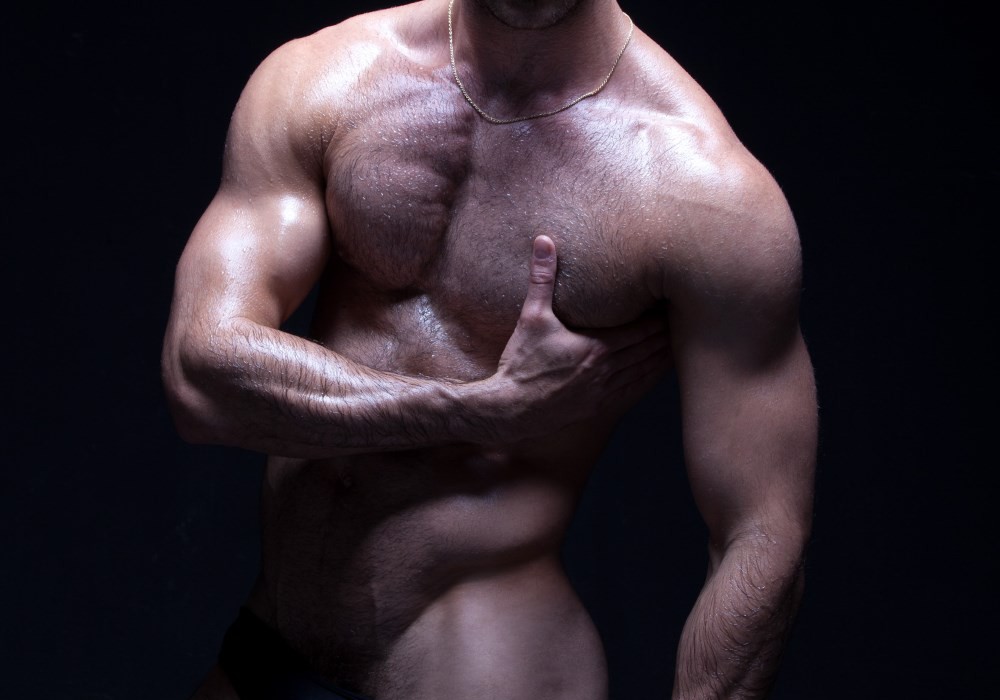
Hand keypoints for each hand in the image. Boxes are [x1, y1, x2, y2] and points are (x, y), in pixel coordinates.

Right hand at [486, 235, 669, 440]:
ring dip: (663, 356)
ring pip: (646, 371)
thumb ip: (541, 278)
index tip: (674, 303)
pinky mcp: (599, 406)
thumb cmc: (520, 362)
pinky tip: (657, 372)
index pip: (643, 330)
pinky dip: (650, 379)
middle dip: (668, 334)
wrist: (510, 408)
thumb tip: (543, 241)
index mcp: (597, 348)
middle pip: (650, 350)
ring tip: (682, 342)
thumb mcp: (531, 316)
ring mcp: (605, 391)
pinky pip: (634, 391)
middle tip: (688, 319)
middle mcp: (607, 371)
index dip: (661, 317)